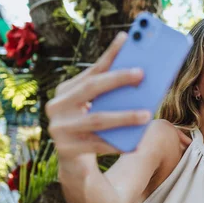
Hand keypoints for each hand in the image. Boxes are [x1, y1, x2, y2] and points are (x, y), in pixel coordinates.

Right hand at [46, 32, 150, 158]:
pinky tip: (136, 143)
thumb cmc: (93, 128)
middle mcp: (57, 106)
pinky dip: (118, 143)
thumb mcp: (99, 107)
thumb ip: (112, 93)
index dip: (110, 54)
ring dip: (124, 116)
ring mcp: (59, 128)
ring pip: (97, 119)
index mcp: (66, 91)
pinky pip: (98, 144)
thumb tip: (142, 73)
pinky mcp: (66, 149)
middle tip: (142, 74)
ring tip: (147, 114)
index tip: (127, 39)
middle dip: (118, 79)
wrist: (74, 163)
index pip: (92, 70)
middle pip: (91, 88)